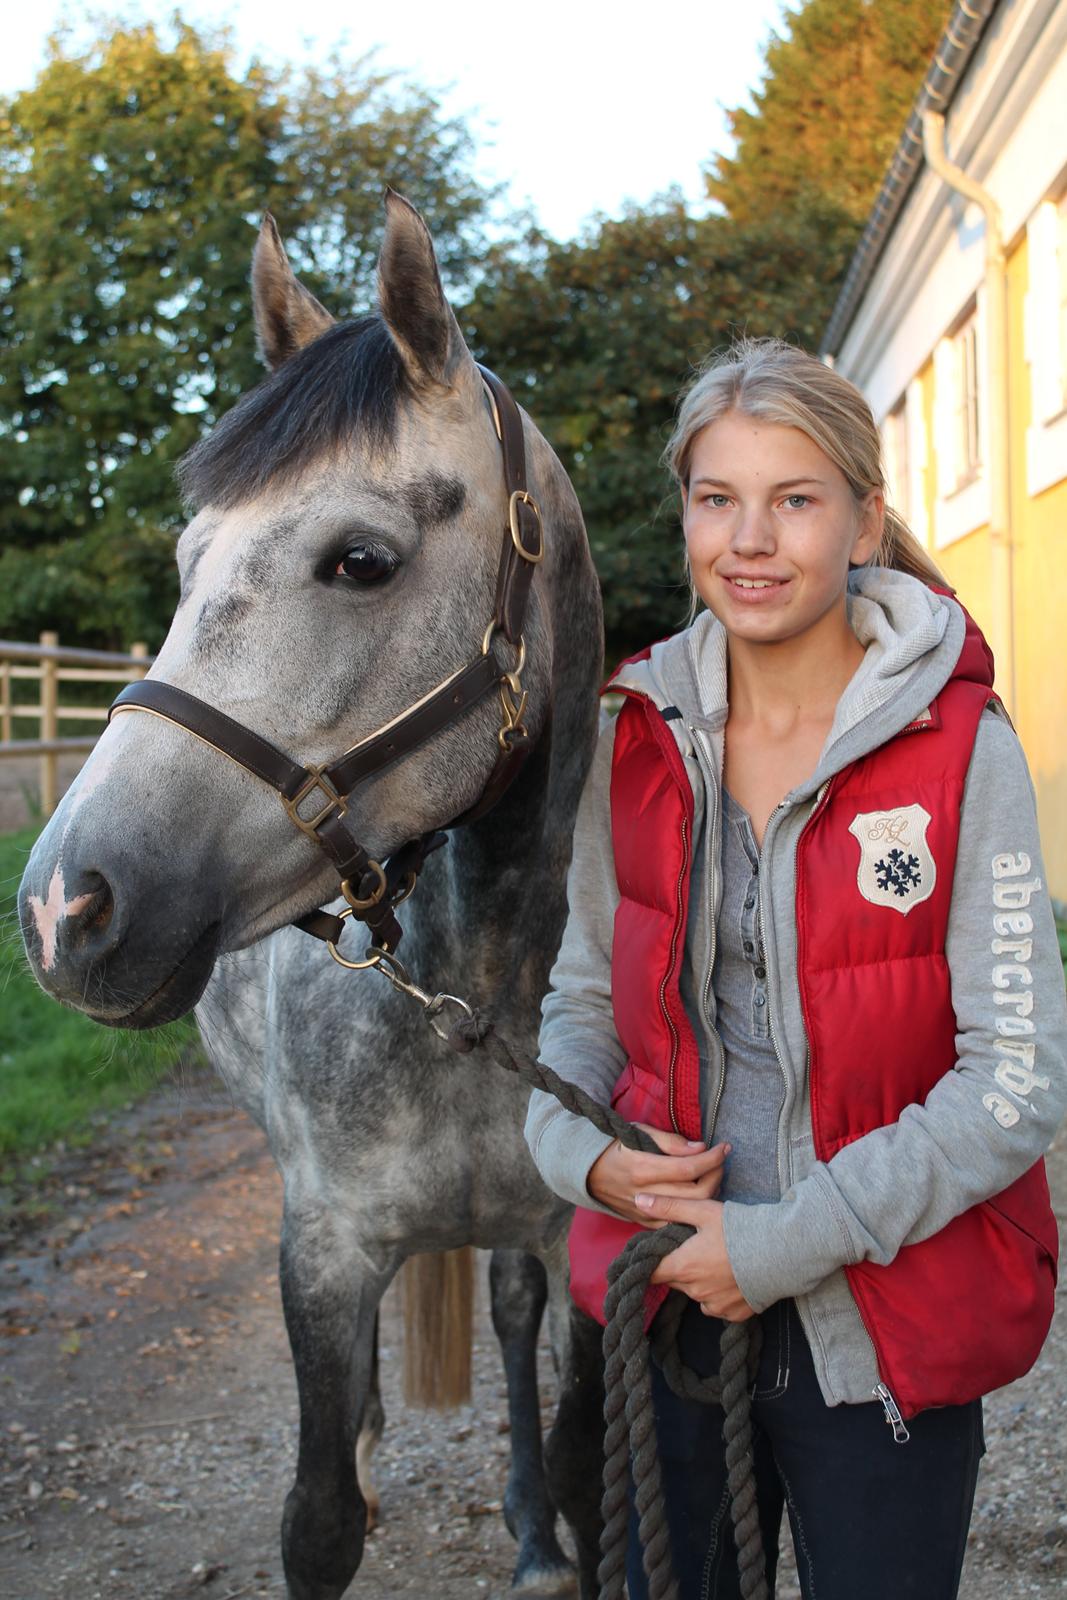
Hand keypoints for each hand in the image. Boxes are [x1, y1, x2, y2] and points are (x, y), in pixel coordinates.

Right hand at [587, 1126, 728, 1224]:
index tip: (724, 1147)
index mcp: (642, 1167)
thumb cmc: (614, 1146)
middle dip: (716, 1175)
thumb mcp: (638, 1133)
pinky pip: (676, 1222)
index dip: (712, 1158)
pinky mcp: (644, 1223)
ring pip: (689, 1211)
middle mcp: (644, 1193)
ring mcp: (644, 1212)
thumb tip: (699, 1148)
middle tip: (720, 1161)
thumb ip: (669, 1141)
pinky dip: (692, 1210)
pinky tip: (699, 1196)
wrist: (586, 1172)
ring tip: (712, 1175)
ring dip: (709, 1193)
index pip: (688, 1168)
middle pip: (695, 1193)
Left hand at [640, 1195, 754, 1322]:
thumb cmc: (739, 1229)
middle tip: (693, 1247)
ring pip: (695, 1293)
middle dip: (678, 1265)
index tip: (655, 1252)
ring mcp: (714, 1305)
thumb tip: (638, 1199)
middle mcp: (695, 1291)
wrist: (780, 1253)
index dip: (650, 1261)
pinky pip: (716, 1305)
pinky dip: (718, 1293)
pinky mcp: (733, 1314)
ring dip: (698, 1280)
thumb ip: (669, 1207)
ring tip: (717, 1259)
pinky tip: (731, 1276)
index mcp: (683, 1267)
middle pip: (674, 1280)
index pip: (651, 1271)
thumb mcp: (702, 1211)